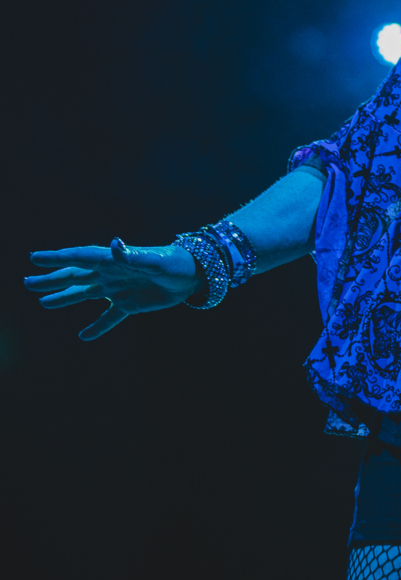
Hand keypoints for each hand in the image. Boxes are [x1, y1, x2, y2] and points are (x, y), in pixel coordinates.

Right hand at [26, 239, 201, 339]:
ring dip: (64, 298)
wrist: (195, 276)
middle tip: (27, 282)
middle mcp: (110, 273)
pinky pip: (109, 317)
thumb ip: (132, 255)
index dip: (56, 258)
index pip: (79, 258)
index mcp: (113, 260)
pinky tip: (84, 336)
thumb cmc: (176, 262)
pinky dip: (97, 326)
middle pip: (75, 276)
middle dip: (51, 279)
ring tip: (43, 303)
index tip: (34, 258)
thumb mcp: (155, 260)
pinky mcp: (129, 304)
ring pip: (84, 294)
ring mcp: (118, 289)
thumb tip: (114, 243)